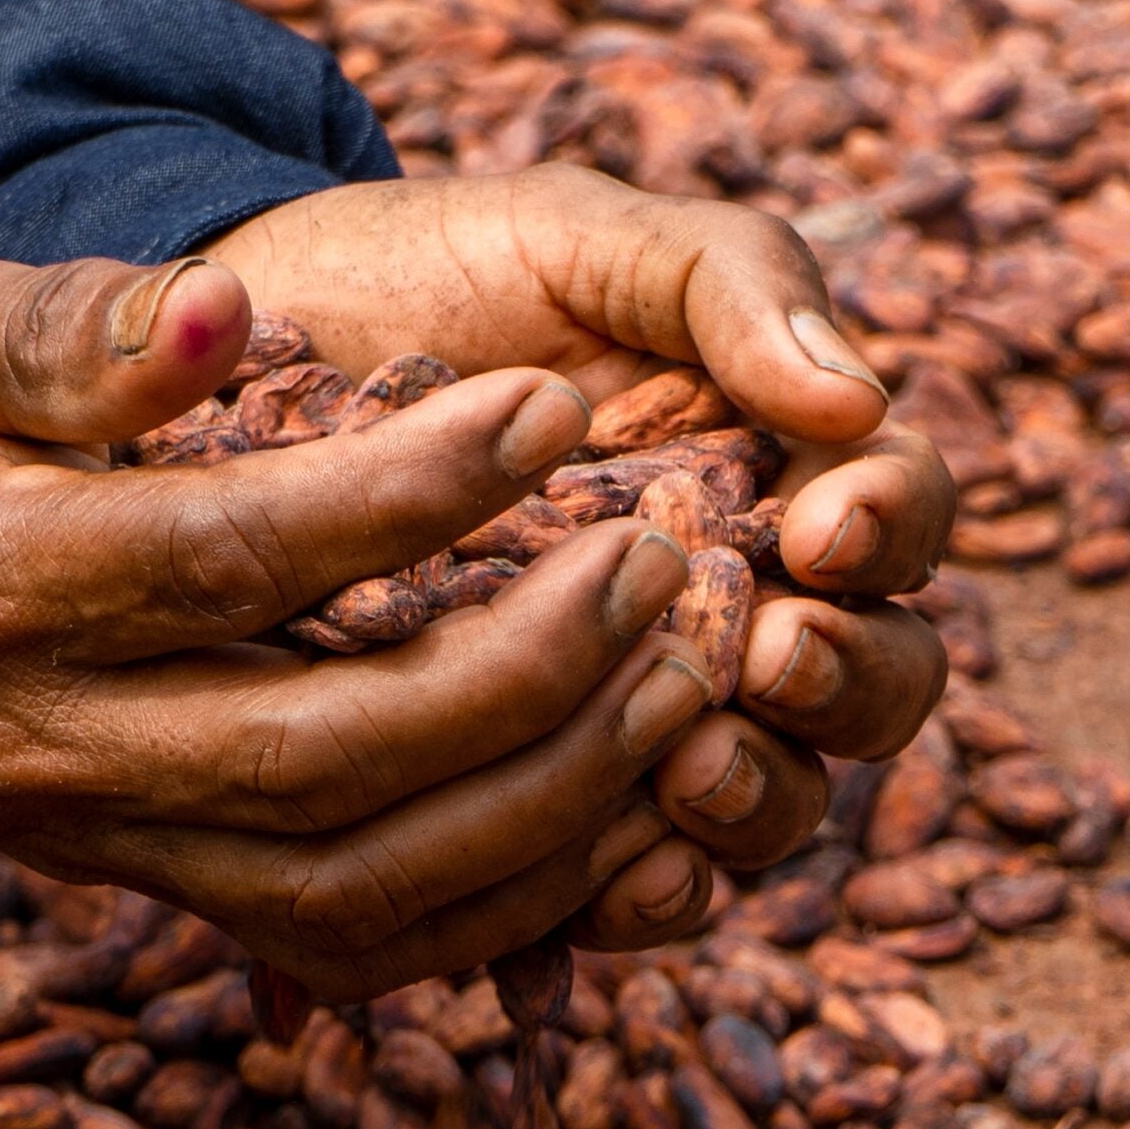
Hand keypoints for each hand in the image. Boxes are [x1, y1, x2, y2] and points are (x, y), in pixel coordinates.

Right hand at [0, 253, 719, 998]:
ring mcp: (110, 838)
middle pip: (323, 754)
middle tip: (656, 565)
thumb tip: (227, 310)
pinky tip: (610, 816)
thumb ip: (78, 327)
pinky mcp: (157, 883)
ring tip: (675, 689)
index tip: (553, 405)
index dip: (412, 489)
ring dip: (540, 806)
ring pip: (352, 884)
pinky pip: (341, 945)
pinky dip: (495, 905)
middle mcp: (55, 744)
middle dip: (521, 671)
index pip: (235, 555)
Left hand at [205, 166, 956, 906]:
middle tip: (777, 657)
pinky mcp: (530, 787)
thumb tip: (858, 399)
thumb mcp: (578, 236)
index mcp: (770, 465)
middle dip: (851, 681)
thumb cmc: (433, 274)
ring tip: (695, 767)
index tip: (822, 526)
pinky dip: (646, 892)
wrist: (236, 354)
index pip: (893, 514)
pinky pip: (627, 879)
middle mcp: (730, 601)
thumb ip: (728, 282)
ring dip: (760, 798)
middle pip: (873, 681)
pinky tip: (627, 872)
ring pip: (769, 797)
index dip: (890, 528)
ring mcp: (635, 705)